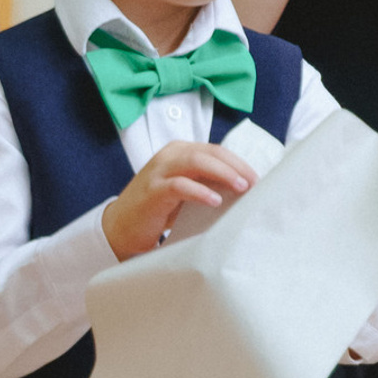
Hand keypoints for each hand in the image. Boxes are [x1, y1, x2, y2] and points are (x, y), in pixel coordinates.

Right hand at [101, 142, 256, 259]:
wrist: (120, 227)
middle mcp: (169, 155)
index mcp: (179, 151)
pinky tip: (215, 201)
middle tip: (254, 183)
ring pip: (196, 162)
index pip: (215, 150)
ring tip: (241, 188)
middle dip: (236, 166)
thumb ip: (206, 183)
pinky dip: (200, 192)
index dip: (238, 162)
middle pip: (210, 153)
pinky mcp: (153, 190)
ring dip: (222, 173)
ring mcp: (159, 171)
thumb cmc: (158, 210)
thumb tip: (243, 188)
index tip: (257, 179)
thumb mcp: (185, 191)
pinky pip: (180, 185)